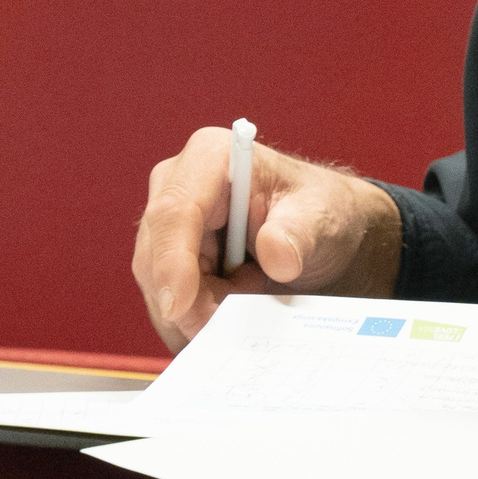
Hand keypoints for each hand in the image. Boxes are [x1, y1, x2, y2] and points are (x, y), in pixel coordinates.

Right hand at [131, 125, 401, 351]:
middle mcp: (178, 184)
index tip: (179, 308)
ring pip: (158, 284)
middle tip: (234, 320)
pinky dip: (196, 315)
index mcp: (211, 158)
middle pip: (156, 256)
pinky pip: (165, 299)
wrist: (319, 231)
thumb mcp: (321, 218)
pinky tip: (234, 306)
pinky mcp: (166, 255)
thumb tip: (277, 255)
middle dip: (189, 301)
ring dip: (199, 309)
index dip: (171, 261)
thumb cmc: (319, 212)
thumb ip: (298, 234)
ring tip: (252, 294)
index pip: (175, 211)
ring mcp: (168, 222)